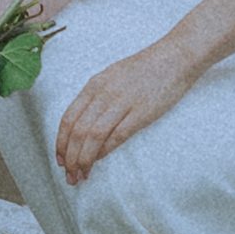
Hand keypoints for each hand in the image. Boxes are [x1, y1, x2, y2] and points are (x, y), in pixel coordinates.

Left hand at [55, 30, 199, 188]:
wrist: (175, 57)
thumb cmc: (145, 68)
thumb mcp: (112, 76)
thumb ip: (96, 97)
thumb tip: (83, 124)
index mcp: (95, 85)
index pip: (68, 119)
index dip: (60, 143)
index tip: (59, 159)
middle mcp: (104, 93)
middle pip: (78, 131)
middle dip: (70, 158)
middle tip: (70, 176)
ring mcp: (123, 102)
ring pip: (93, 136)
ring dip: (84, 159)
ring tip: (82, 175)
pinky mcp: (142, 113)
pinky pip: (117, 136)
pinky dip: (105, 151)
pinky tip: (99, 161)